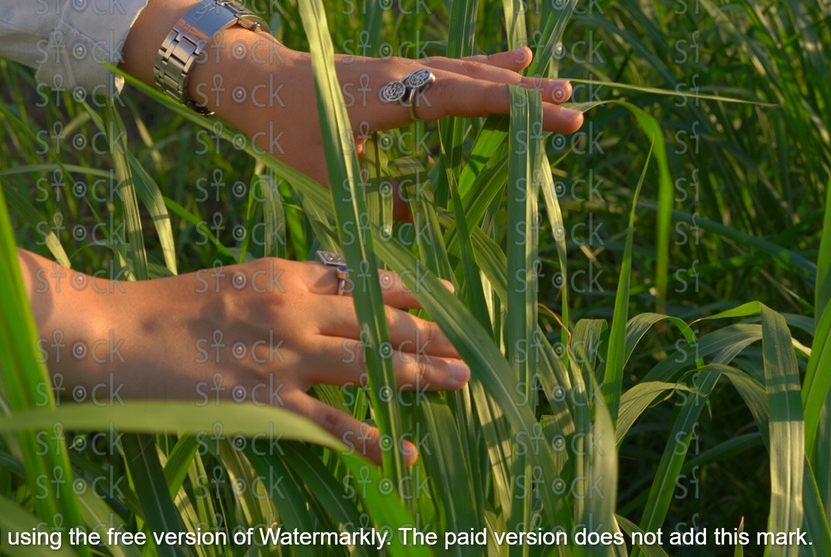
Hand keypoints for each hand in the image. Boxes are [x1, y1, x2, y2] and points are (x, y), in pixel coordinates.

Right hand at [115, 258, 467, 465]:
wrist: (115, 330)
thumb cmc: (168, 305)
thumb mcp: (235, 279)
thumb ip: (283, 287)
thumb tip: (324, 292)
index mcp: (285, 276)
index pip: (363, 282)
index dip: (407, 292)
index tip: (442, 299)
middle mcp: (294, 310)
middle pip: (376, 321)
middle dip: (427, 335)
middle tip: (466, 348)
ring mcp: (283, 356)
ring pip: (367, 363)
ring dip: (417, 374)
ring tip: (457, 382)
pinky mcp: (265, 399)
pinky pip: (328, 422)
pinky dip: (368, 438)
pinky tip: (400, 451)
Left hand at [190, 34, 583, 184]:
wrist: (255, 80)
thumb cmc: (285, 127)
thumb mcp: (327, 172)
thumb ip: (376, 198)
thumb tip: (421, 224)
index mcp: (393, 97)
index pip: (466, 98)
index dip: (516, 108)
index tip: (560, 115)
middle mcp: (406, 75)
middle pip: (477, 80)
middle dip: (528, 95)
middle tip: (575, 108)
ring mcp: (403, 68)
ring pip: (469, 70)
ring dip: (514, 79)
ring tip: (559, 85)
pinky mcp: (398, 72)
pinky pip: (452, 67)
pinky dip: (487, 66)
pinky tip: (516, 58)